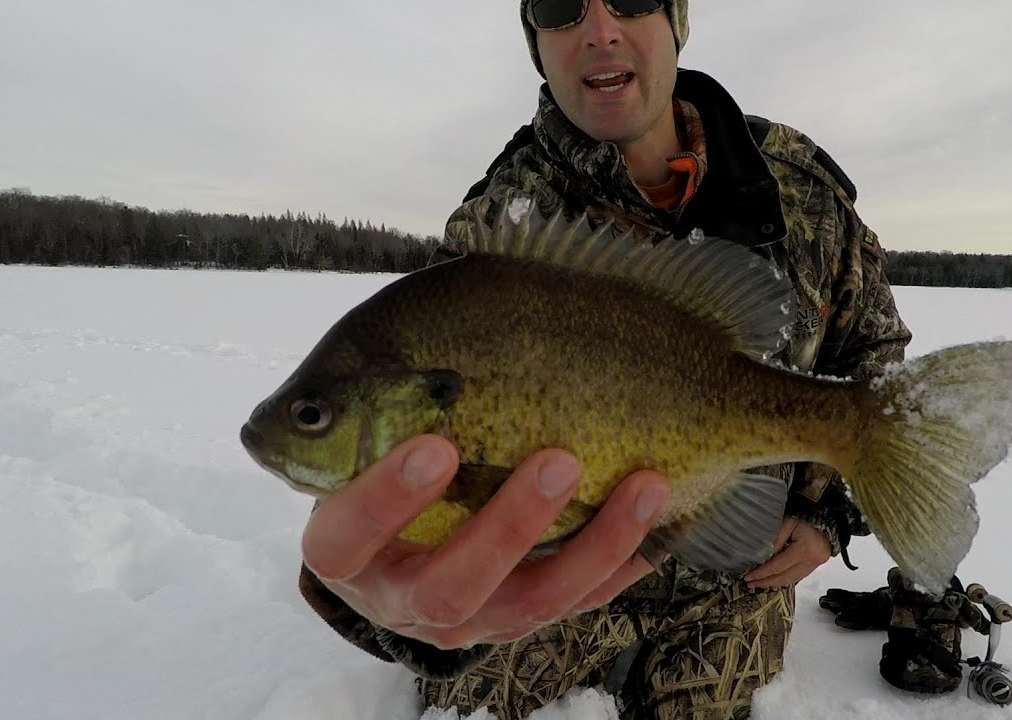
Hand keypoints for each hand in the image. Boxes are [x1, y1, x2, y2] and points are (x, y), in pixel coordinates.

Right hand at [300, 434, 670, 649]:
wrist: (391, 558)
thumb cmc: (376, 472)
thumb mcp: (356, 449)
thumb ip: (378, 405)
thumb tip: (433, 293)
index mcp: (347, 555)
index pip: (346, 537)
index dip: (385, 500)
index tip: (437, 445)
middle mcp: (405, 600)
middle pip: (451, 587)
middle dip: (508, 527)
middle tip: (559, 462)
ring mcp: (471, 620)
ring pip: (533, 603)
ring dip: (594, 544)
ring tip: (644, 484)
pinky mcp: (523, 621)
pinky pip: (583, 601)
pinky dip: (626, 559)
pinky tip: (664, 516)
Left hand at [743, 517, 831, 588]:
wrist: (827, 520)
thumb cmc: (807, 518)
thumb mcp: (788, 523)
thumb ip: (776, 540)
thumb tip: (763, 557)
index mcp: (804, 549)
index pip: (778, 566)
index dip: (762, 573)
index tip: (749, 577)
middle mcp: (811, 561)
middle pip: (785, 578)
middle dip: (766, 582)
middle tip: (750, 584)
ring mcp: (814, 566)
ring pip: (792, 580)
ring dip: (774, 583)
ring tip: (759, 584)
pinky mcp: (815, 566)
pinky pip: (797, 577)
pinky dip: (784, 579)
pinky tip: (773, 579)